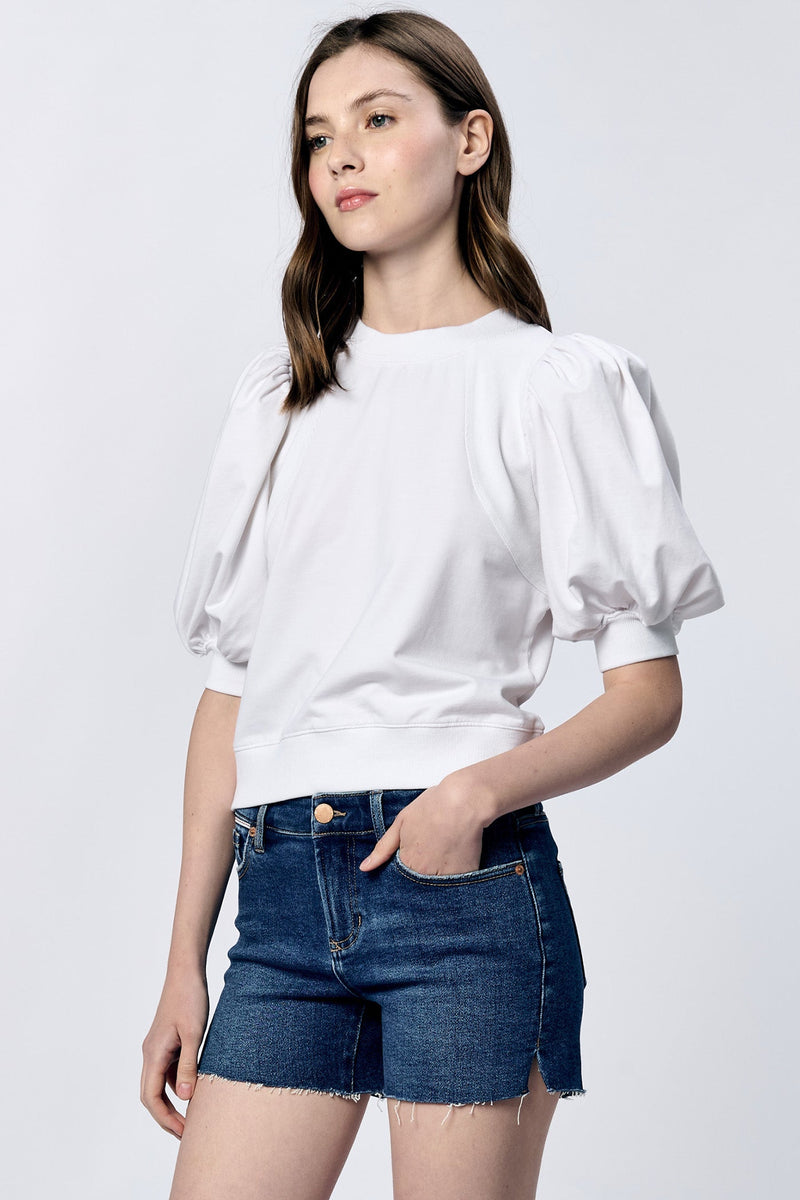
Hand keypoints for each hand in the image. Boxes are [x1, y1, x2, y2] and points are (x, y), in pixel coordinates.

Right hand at [140, 968, 208, 1138]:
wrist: (185, 972)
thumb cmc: (190, 999)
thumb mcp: (195, 1034)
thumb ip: (189, 1066)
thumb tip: (184, 1099)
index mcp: (153, 1054)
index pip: (151, 1098)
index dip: (166, 1119)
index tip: (184, 1132)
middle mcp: (150, 1053)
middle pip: (151, 1095)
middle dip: (166, 1117)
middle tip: (188, 1133)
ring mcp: (157, 1048)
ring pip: (158, 1084)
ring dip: (172, 1102)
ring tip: (192, 1117)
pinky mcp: (166, 1042)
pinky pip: (167, 1071)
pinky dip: (177, 1085)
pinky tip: (194, 1089)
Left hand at [359, 776, 494, 874]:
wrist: (464, 801)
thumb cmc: (432, 806)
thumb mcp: (401, 822)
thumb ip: (383, 849)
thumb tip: (365, 867)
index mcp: (407, 862)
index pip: (399, 880)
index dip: (405, 871)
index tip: (412, 860)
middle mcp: (425, 874)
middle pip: (418, 886)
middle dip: (421, 876)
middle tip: (431, 853)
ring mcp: (446, 877)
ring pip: (437, 887)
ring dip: (438, 878)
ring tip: (444, 853)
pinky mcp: (466, 876)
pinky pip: (457, 884)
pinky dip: (455, 875)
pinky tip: (456, 856)